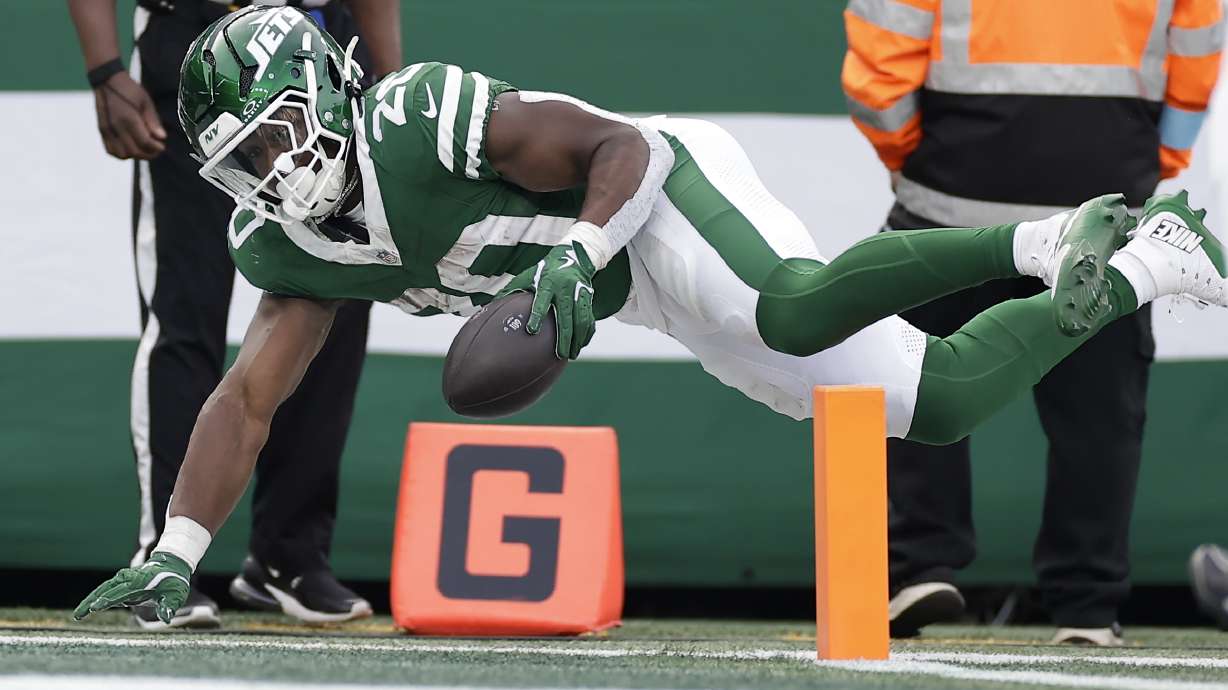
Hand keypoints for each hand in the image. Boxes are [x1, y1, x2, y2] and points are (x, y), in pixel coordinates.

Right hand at [73, 552, 189, 622]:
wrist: (172, 565)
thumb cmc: (174, 582)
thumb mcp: (176, 594)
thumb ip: (169, 606)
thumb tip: (166, 618)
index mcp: (141, 582)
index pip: (122, 592)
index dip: (109, 599)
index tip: (96, 607)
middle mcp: (129, 579)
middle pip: (106, 590)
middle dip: (92, 602)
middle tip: (78, 615)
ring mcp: (124, 580)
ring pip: (102, 589)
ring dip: (89, 600)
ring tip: (77, 615)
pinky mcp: (121, 583)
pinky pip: (105, 590)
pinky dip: (95, 598)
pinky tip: (86, 610)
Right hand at [92, 70, 165, 159]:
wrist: (107, 80)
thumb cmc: (130, 90)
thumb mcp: (146, 102)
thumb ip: (153, 121)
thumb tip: (162, 138)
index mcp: (129, 118)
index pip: (144, 142)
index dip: (156, 148)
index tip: (162, 146)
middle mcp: (116, 126)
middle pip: (134, 151)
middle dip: (148, 154)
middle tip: (156, 150)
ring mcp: (107, 130)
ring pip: (121, 154)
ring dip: (135, 155)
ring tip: (144, 149)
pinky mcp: (102, 130)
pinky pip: (110, 150)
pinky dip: (121, 154)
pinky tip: (131, 148)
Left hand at [498, 242, 596, 359]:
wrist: (573, 257)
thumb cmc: (544, 270)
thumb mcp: (528, 276)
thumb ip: (512, 289)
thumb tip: (491, 304)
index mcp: (547, 283)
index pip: (541, 300)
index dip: (537, 315)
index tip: (532, 331)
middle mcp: (564, 289)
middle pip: (565, 316)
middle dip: (564, 337)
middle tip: (560, 354)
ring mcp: (578, 294)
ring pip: (580, 320)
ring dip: (577, 339)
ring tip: (571, 355)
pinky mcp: (587, 298)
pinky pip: (589, 318)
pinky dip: (586, 333)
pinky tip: (581, 344)